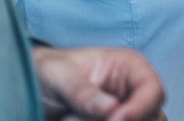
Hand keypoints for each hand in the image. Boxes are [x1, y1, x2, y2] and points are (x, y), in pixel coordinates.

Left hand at [32, 46, 165, 120]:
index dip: (140, 108)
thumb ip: (82, 91)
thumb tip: (111, 109)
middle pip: (153, 117)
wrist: (31, 89)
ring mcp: (127, 113)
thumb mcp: (58, 76)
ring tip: (71, 118)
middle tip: (77, 118)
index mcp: (130, 68)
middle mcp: (134, 93)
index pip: (153, 89)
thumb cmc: (48, 73)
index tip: (115, 119)